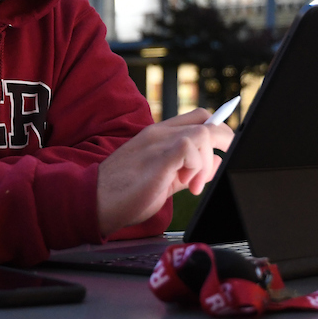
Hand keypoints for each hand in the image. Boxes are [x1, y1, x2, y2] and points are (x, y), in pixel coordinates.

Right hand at [96, 108, 234, 236]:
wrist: (94, 200)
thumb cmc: (123, 193)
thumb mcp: (164, 179)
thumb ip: (189, 169)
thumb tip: (215, 163)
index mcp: (158, 135)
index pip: (197, 118)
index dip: (217, 130)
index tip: (223, 151)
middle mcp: (159, 133)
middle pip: (206, 121)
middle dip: (223, 143)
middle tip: (215, 169)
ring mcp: (157, 142)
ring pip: (203, 133)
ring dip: (206, 162)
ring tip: (192, 185)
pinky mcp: (158, 156)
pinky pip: (191, 147)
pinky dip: (197, 166)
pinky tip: (186, 184)